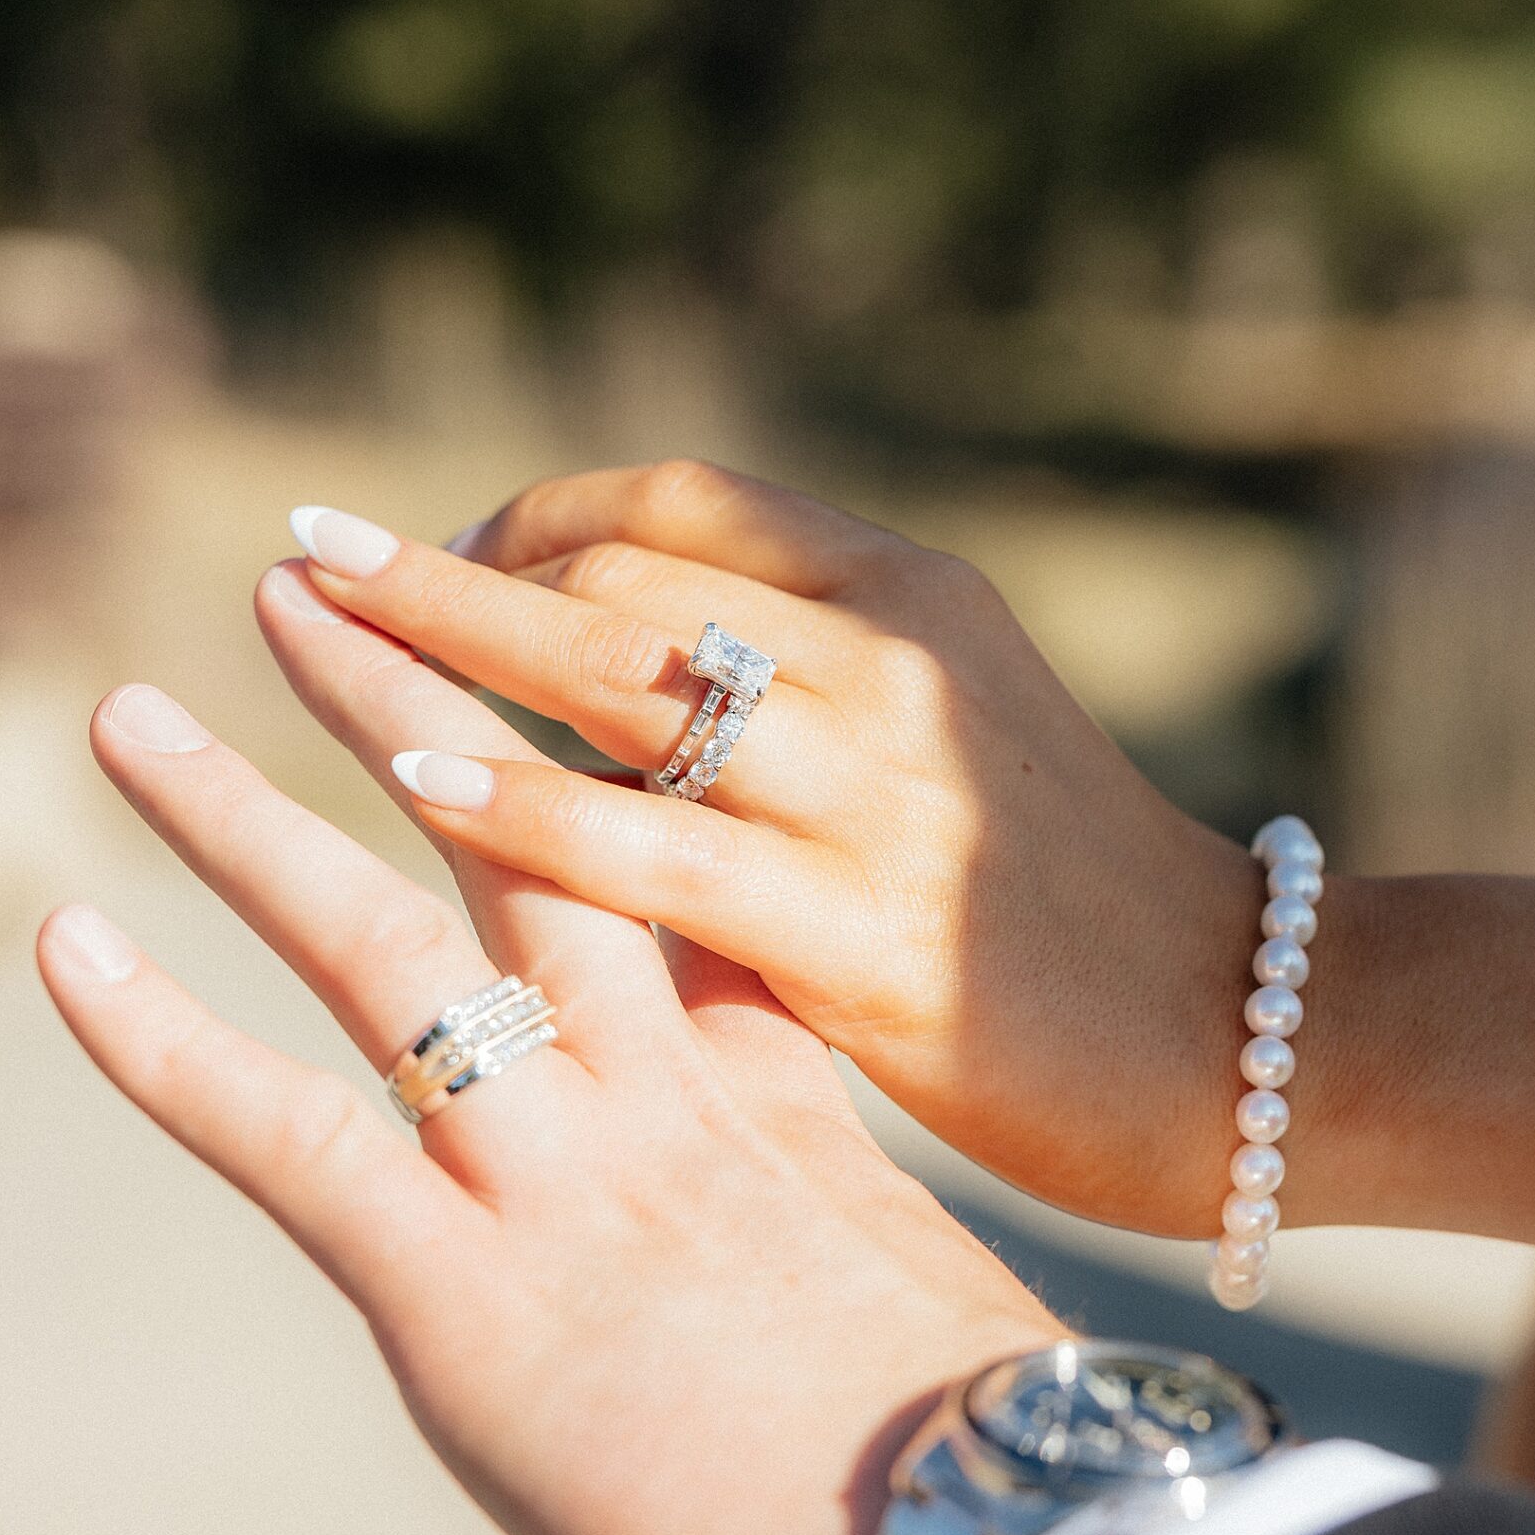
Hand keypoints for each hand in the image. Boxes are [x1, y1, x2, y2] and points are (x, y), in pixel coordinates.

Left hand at [38, 658, 1057, 1534]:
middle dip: (408, 697)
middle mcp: (649, 1092)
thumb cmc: (985, 1468)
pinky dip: (160, 1039)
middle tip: (313, 588)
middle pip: (518, 840)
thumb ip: (830, 1227)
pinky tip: (64, 948)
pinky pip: (282, 1132)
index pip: (652, 874)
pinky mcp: (460, 1294)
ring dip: (240, 817)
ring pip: (380, 942)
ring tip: (133, 717)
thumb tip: (821, 1250)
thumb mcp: (911, 1291)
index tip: (504, 680)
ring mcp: (554, 1174)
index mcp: (767, 1083)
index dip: (570, 765)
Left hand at [278, 466, 1258, 1236]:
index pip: (685, 502)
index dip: (533, 511)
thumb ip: (815, 681)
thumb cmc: (1075, 897)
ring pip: (613, 676)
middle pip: (616, 571)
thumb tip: (631, 660)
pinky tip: (420, 786)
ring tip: (297, 629)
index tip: (428, 550)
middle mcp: (889, 662)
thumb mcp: (956, 731)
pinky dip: (521, 808)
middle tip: (306, 561)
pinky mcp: (862, 928)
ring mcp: (877, 789)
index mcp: (915, 596)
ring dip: (436, 648)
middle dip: (441, 567)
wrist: (1236, 1032)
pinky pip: (652, 848)